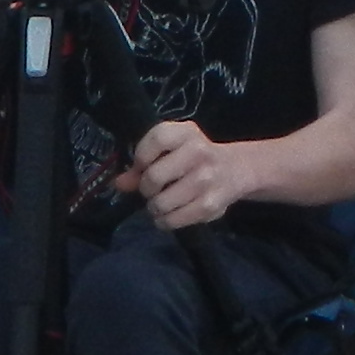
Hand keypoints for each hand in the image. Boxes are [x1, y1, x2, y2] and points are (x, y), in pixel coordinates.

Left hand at [125, 117, 245, 233]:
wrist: (236, 170)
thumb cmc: (194, 158)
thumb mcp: (171, 151)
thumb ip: (143, 164)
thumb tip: (118, 183)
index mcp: (186, 133)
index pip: (157, 139)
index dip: (141, 157)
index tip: (141, 167)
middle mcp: (199, 152)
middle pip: (154, 175)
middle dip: (146, 188)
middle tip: (150, 191)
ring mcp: (206, 179)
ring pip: (162, 202)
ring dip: (154, 208)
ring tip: (158, 205)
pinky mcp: (210, 205)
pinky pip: (174, 219)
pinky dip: (164, 221)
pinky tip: (166, 216)